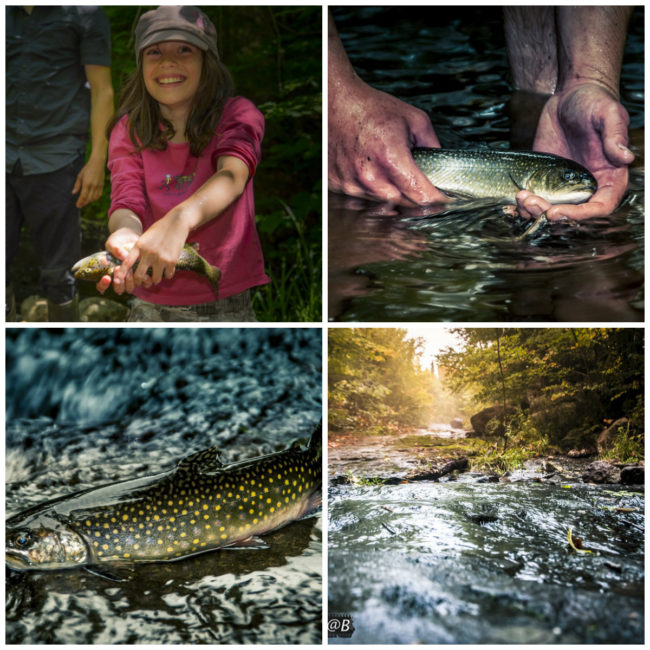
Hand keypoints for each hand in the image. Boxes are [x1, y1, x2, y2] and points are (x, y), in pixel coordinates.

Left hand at [72, 156, 105, 207]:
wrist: (97, 164)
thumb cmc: (87, 169)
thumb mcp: (80, 175)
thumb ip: (77, 185)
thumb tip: (73, 193)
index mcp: (86, 183)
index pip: (83, 195)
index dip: (80, 201)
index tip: (77, 205)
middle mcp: (93, 186)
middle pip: (89, 198)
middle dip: (84, 203)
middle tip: (80, 205)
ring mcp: (98, 186)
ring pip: (94, 198)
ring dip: (89, 201)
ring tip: (85, 202)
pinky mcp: (102, 186)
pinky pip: (99, 195)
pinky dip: (95, 198)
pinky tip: (92, 199)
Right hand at [96, 227, 139, 294]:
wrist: (131, 236)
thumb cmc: (118, 241)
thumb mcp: (113, 243)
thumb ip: (115, 249)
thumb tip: (122, 256)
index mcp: (107, 273)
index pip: (101, 286)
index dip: (103, 285)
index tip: (106, 277)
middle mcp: (119, 278)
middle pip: (118, 290)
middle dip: (119, 283)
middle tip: (117, 269)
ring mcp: (131, 278)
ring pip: (130, 288)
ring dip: (130, 281)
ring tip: (130, 269)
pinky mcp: (142, 275)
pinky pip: (145, 283)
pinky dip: (144, 279)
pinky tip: (143, 272)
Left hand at [113, 208, 192, 292]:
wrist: (176, 223)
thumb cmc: (159, 229)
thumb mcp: (146, 237)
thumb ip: (140, 250)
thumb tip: (135, 263)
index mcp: (139, 246)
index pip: (127, 262)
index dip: (121, 273)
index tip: (117, 280)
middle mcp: (148, 254)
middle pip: (139, 275)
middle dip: (139, 281)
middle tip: (142, 282)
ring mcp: (160, 258)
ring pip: (155, 279)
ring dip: (155, 279)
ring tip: (157, 277)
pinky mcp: (172, 261)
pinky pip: (168, 275)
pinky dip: (167, 275)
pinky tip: (167, 271)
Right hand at [329, 77, 447, 204]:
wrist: (336, 102)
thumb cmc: (373, 108)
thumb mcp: (415, 120)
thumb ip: (433, 146)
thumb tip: (443, 168)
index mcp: (390, 158)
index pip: (420, 195)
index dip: (437, 200)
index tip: (445, 200)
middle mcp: (368, 176)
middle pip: (403, 204)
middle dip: (416, 199)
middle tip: (424, 190)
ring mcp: (351, 183)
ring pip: (382, 204)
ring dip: (393, 195)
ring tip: (393, 175)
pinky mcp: (338, 185)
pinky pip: (362, 198)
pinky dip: (373, 191)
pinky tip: (374, 174)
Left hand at [516, 83, 633, 220]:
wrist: (569, 96)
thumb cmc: (594, 102)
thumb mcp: (607, 114)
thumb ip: (615, 136)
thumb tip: (625, 157)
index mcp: (609, 176)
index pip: (600, 206)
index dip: (581, 215)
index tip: (558, 212)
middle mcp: (586, 185)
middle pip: (571, 213)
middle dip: (549, 212)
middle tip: (531, 201)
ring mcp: (563, 185)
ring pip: (550, 209)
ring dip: (533, 210)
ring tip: (520, 196)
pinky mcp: (544, 180)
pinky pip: (535, 199)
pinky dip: (523, 205)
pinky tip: (514, 198)